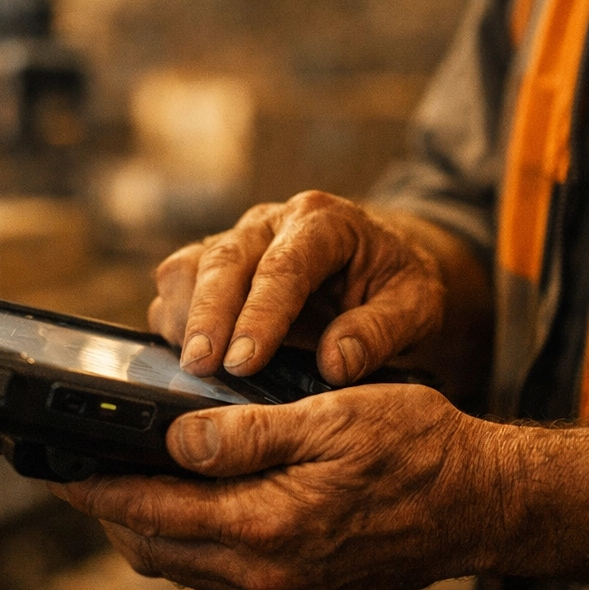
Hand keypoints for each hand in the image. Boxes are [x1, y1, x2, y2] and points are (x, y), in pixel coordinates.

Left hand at [50, 384, 499, 589]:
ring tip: (123, 482)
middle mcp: (266, 575)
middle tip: (80, 471)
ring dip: (146, 528)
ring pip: (181, 566)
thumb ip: (245, 435)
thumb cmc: (417, 449)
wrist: (480, 504)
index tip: (55, 470)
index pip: (151, 513)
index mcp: (269, 528)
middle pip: (153, 549)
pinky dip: (187, 540)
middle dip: (109, 512)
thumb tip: (174, 440)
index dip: (94, 490)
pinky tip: (189, 504)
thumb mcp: (330, 418)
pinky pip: (217, 573)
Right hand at [148, 192, 446, 385]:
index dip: (261, 314)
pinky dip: (172, 318)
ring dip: (183, 316)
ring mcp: (236, 240)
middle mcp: (271, 222)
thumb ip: (380, 332)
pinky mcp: (213, 263)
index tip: (245, 362)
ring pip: (190, 266)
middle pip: (226, 260)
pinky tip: (181, 357)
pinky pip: (177, 282)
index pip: (285, 265)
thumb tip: (334, 365)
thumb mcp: (416, 306)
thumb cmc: (393, 283)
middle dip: (209, 316)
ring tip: (188, 366)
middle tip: (201, 368)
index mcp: (323, 222)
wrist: (377, 263)